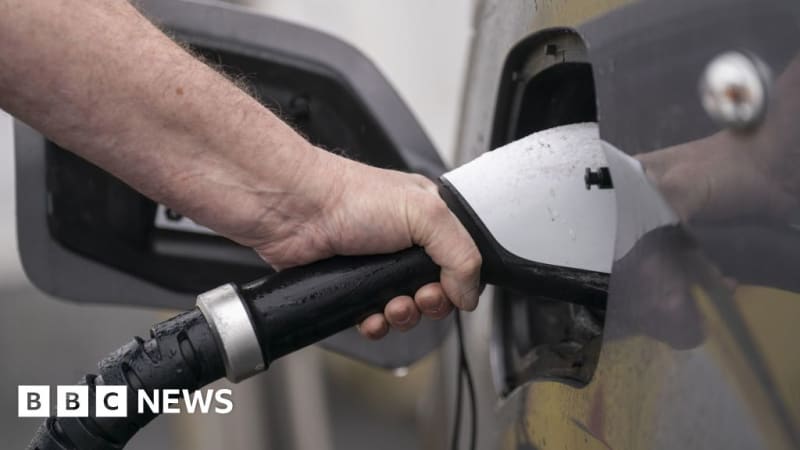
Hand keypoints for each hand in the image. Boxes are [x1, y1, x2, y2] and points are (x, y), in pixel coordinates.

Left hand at [211, 149, 481, 338]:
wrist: (295, 212)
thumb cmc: (349, 196)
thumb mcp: (426, 214)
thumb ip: (460, 255)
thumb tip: (470, 294)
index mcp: (428, 219)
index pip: (459, 262)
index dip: (457, 283)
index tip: (447, 289)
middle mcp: (403, 243)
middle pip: (434, 291)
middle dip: (429, 303)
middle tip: (418, 297)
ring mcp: (376, 267)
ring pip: (404, 310)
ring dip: (403, 317)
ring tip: (391, 306)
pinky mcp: (350, 287)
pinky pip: (373, 319)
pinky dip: (375, 325)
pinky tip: (369, 316)